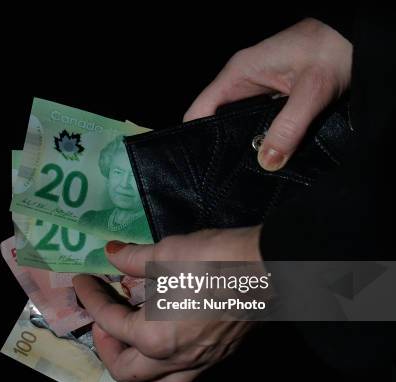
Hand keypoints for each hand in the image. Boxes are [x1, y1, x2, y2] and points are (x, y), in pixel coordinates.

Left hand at [73, 226, 260, 381]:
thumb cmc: (212, 261)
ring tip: (133, 337)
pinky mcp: (219, 357)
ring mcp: (199, 363)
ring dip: (137, 364)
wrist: (268, 269)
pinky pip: (183, 374)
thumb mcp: (165, 253)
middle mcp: (173, 359)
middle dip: (105, 346)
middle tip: (104, 320)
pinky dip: (166, 362)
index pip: (108, 321)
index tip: (82, 281)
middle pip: (124, 370)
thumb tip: (112, 254)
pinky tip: (167, 333)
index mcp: (153, 337)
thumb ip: (133, 259)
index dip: (90, 298)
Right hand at [184, 18, 351, 170]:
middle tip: (227, 175)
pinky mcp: (271, 95)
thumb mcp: (312, 92)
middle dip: (220, 146)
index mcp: (239, 74)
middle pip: (215, 119)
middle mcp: (242, 81)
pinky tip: (265, 154)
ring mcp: (256, 88)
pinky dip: (258, 136)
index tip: (204, 166)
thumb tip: (268, 162)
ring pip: (236, 122)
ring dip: (241, 143)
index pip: (199, 110)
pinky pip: (254, 120)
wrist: (357, 34)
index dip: (196, 138)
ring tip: (244, 170)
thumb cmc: (333, 49)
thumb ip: (289, 128)